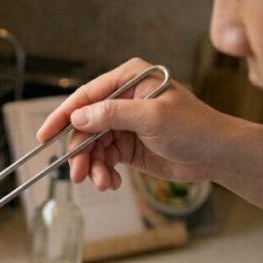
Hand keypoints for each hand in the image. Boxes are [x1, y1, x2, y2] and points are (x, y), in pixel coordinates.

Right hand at [36, 58, 240, 190]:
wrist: (218, 155)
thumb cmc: (194, 127)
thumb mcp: (151, 117)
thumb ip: (111, 115)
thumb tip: (78, 118)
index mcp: (130, 80)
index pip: (87, 96)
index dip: (63, 116)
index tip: (44, 136)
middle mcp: (124, 99)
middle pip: (86, 125)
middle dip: (81, 152)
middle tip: (78, 174)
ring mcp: (125, 123)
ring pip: (94, 146)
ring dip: (94, 167)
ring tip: (102, 183)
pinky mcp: (129, 146)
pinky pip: (105, 159)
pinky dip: (104, 173)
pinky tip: (112, 183)